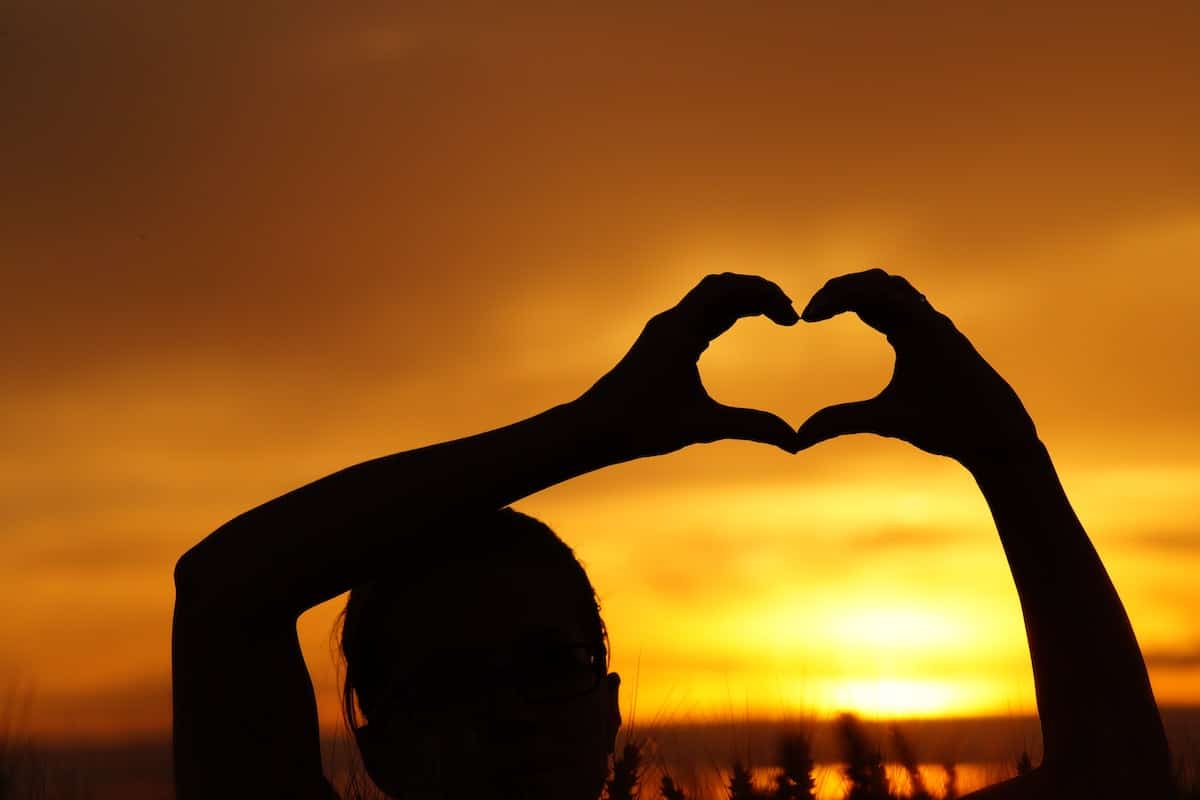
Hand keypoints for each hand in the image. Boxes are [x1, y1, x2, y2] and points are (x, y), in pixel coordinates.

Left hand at [575, 273, 801, 458]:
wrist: (593, 428)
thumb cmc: (640, 425)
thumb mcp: (702, 426)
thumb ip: (751, 428)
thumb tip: (795, 443)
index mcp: (680, 330)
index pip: (727, 291)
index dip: (764, 295)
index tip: (792, 317)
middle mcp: (671, 322)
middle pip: (721, 287)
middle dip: (758, 294)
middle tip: (790, 313)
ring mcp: (664, 331)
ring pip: (709, 299)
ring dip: (742, 301)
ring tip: (775, 316)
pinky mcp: (661, 342)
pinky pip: (698, 314)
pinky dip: (725, 313)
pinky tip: (739, 324)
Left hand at [795, 268, 1038, 468]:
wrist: (990, 439)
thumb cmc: (944, 426)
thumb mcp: (879, 420)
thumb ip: (841, 421)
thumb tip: (799, 437)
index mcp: (906, 332)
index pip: (865, 302)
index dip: (834, 302)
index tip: (806, 318)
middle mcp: (919, 321)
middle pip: (872, 284)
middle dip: (836, 289)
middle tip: (807, 309)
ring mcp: (932, 323)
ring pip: (885, 284)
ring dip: (848, 287)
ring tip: (818, 307)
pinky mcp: (939, 331)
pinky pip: (900, 299)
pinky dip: (867, 296)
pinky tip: (838, 307)